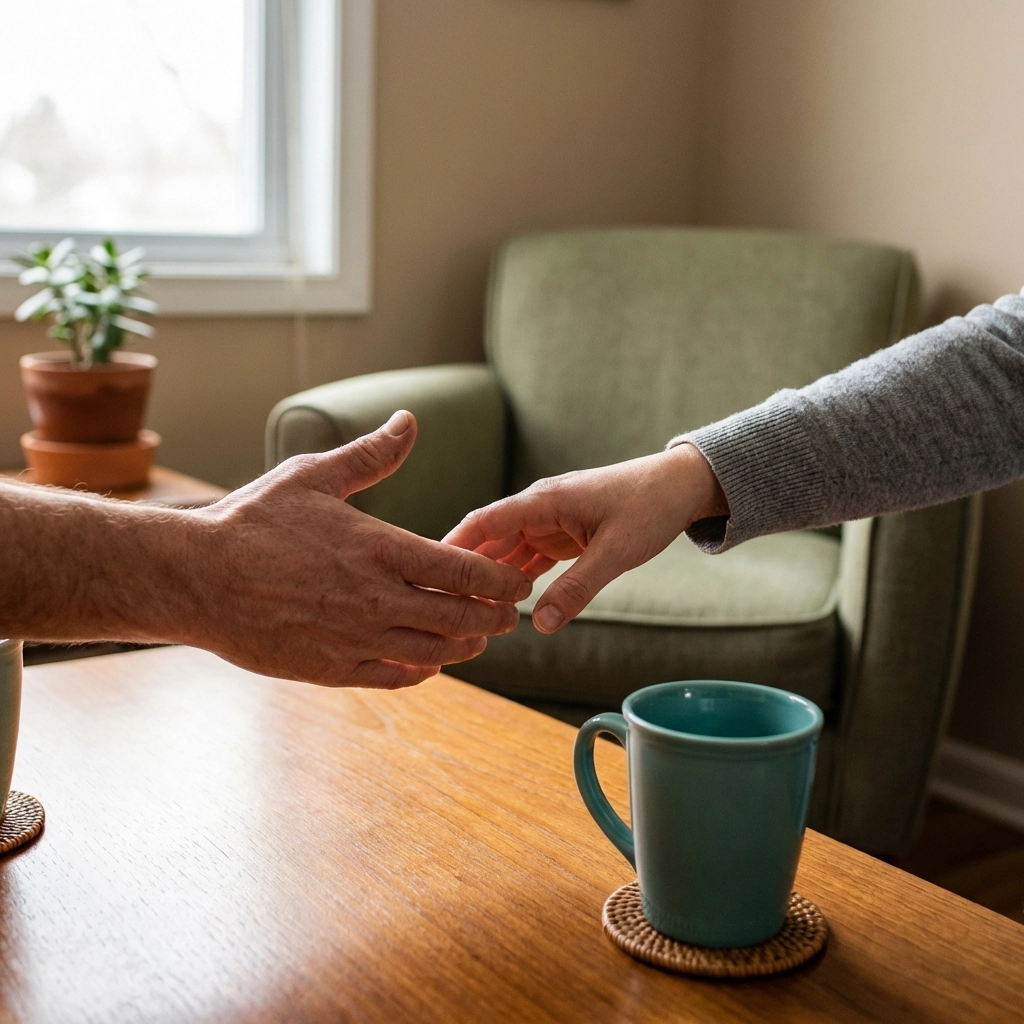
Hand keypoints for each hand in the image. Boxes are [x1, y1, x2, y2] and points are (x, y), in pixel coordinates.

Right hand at [182, 411, 530, 687]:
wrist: (194, 579)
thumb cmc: (252, 521)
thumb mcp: (312, 475)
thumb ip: (371, 455)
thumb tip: (409, 420)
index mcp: (378, 548)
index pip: (464, 571)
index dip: (501, 580)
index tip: (516, 582)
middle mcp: (375, 598)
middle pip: (461, 617)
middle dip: (495, 618)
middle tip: (509, 614)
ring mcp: (355, 638)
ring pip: (435, 652)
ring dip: (467, 646)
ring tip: (478, 637)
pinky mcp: (332, 669)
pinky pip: (396, 676)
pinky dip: (424, 670)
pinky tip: (432, 661)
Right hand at [444, 443, 725, 633]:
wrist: (681, 487)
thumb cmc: (650, 507)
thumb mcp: (615, 552)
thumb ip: (577, 588)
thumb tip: (539, 624)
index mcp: (544, 501)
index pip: (484, 522)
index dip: (452, 547)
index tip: (425, 572)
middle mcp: (539, 508)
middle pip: (488, 539)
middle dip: (464, 568)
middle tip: (437, 603)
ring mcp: (550, 521)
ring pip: (506, 551)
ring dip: (488, 577)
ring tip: (463, 609)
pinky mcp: (563, 534)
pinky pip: (529, 558)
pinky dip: (514, 579)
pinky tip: (501, 603)